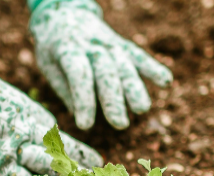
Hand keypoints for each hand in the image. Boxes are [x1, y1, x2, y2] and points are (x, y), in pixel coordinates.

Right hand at [0, 59, 102, 175]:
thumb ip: (11, 106)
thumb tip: (11, 108)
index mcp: (30, 113)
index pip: (57, 138)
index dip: (73, 150)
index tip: (88, 158)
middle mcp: (29, 134)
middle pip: (61, 155)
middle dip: (80, 168)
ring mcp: (15, 153)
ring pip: (49, 173)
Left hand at [29, 0, 172, 129]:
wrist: (64, 12)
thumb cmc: (53, 47)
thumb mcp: (48, 65)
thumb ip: (65, 88)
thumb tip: (80, 114)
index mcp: (68, 49)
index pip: (78, 74)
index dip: (83, 100)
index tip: (85, 125)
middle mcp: (91, 45)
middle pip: (106, 72)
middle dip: (113, 98)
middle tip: (119, 124)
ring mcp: (109, 43)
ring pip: (124, 65)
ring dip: (134, 88)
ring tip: (142, 109)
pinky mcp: (122, 44)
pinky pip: (138, 56)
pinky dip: (153, 67)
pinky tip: (166, 81)